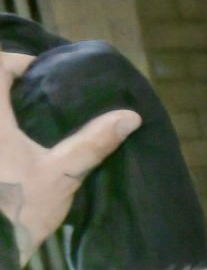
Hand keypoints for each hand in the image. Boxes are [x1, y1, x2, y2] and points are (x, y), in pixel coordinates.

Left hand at [0, 52, 141, 254]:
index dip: (15, 63)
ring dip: (1, 112)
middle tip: (28, 94)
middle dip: (3, 86)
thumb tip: (130, 116)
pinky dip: (1, 136)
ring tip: (21, 123)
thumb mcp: (62, 174)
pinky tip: (12, 154)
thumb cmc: (20, 207)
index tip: (37, 71)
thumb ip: (92, 142)